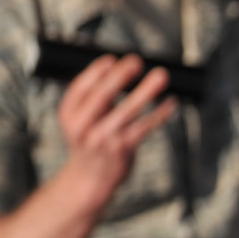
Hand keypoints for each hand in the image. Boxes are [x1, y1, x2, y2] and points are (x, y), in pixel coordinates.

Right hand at [56, 54, 175, 203]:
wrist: (89, 179)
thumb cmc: (90, 140)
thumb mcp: (82, 118)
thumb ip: (96, 97)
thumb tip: (121, 68)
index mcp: (68, 114)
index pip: (81, 87)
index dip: (96, 71)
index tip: (112, 58)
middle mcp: (82, 126)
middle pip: (101, 95)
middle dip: (120, 76)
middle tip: (136, 61)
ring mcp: (102, 139)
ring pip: (127, 110)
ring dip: (146, 91)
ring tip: (160, 75)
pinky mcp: (122, 149)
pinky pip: (144, 127)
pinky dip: (159, 113)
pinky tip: (170, 102)